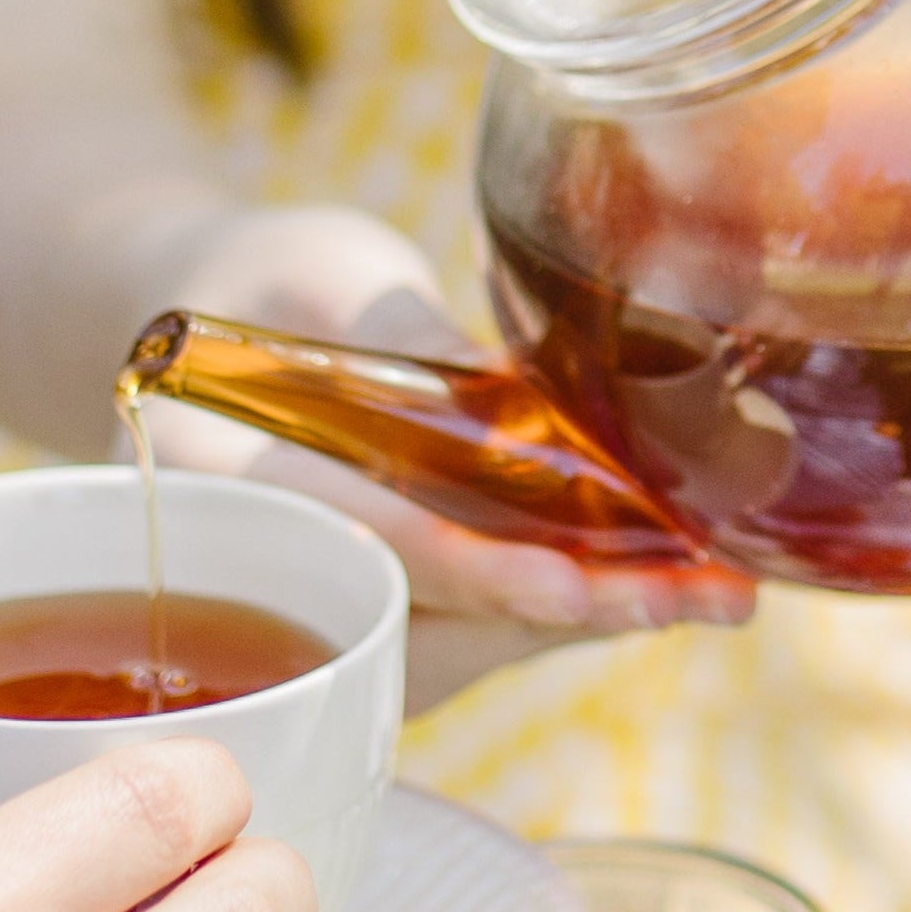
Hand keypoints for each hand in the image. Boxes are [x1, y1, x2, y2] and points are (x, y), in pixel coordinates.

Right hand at [148, 206, 753, 713]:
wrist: (189, 321)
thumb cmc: (256, 276)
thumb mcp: (318, 270)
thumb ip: (397, 327)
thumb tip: (506, 391)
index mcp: (220, 483)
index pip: (365, 544)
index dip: (473, 571)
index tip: (569, 587)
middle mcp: (265, 572)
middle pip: (433, 622)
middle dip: (575, 614)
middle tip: (703, 596)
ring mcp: (321, 607)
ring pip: (469, 641)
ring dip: (595, 619)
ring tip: (721, 592)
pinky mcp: (377, 610)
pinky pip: (477, 625)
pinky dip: (572, 605)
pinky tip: (672, 579)